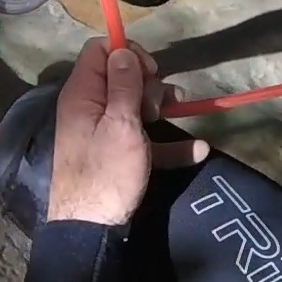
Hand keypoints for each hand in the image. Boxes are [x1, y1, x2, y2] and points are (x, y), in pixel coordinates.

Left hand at [45, 39, 208, 226]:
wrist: (90, 230)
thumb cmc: (106, 173)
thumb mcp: (120, 125)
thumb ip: (124, 85)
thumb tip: (122, 50)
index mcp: (84, 94)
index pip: (100, 50)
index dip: (128, 53)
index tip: (150, 72)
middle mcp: (91, 107)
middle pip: (123, 76)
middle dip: (148, 85)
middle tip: (154, 108)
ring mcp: (103, 131)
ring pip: (137, 105)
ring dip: (162, 108)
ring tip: (178, 116)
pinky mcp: (117, 154)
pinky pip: (145, 138)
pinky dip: (168, 142)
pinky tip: (197, 150)